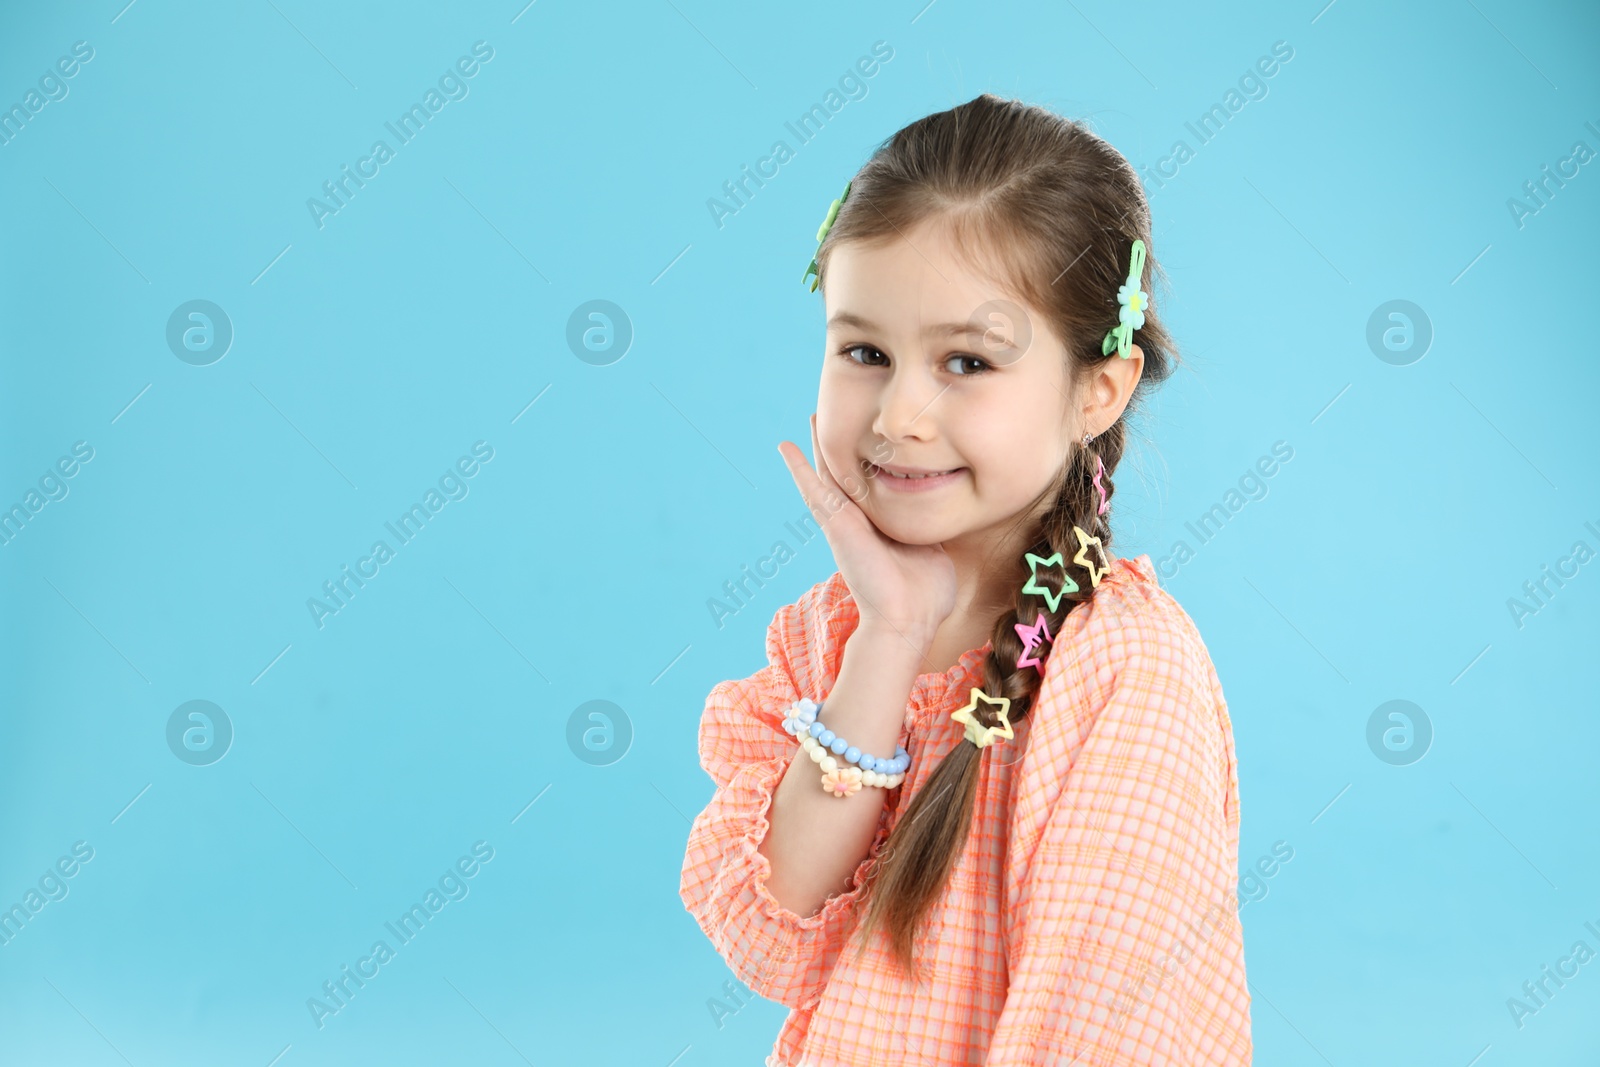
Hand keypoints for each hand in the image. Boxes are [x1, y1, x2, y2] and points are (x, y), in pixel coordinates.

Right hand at [777, 414, 956, 649]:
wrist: (908, 620)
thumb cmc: (925, 596)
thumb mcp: (934, 551)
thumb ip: (932, 531)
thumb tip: (945, 518)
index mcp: (882, 527)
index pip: (873, 487)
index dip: (872, 462)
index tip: (873, 439)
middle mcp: (860, 522)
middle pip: (846, 476)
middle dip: (841, 447)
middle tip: (834, 417)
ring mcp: (845, 523)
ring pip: (827, 476)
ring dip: (818, 447)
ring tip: (812, 419)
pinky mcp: (836, 525)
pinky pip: (813, 491)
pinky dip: (798, 469)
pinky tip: (786, 447)